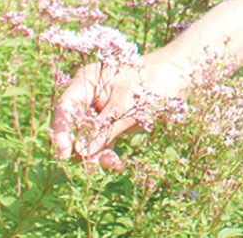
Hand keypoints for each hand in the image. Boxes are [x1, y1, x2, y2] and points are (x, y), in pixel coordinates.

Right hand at [49, 52, 186, 168]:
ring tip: (114, 163)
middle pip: (74, 127)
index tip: (65, 154)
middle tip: (92, 166)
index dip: (62, 131)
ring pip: (88, 138)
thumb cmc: (154, 82)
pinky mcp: (113, 121)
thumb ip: (103, 130)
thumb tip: (80, 152)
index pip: (65, 108)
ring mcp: (101, 109)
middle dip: (82, 147)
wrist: (181, 76)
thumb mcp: (127, 107)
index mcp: (89, 81)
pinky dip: (108, 152)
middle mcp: (90, 95)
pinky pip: (103, 141)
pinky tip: (118, 163)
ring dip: (97, 154)